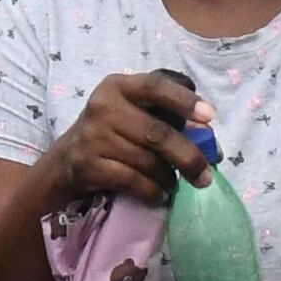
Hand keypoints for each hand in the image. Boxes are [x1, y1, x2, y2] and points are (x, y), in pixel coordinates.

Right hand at [47, 69, 210, 207]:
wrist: (69, 157)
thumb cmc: (114, 131)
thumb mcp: (134, 113)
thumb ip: (168, 119)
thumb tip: (211, 146)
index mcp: (118, 86)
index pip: (155, 87)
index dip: (184, 100)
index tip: (209, 117)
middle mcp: (103, 107)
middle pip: (157, 133)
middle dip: (188, 157)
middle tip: (205, 176)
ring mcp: (93, 137)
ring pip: (147, 162)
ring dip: (168, 178)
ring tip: (173, 184)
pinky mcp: (88, 165)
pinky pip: (133, 181)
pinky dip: (152, 191)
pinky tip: (158, 194)